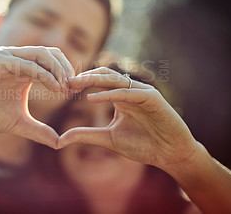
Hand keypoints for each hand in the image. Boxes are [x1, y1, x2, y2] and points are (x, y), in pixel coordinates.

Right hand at [0, 46, 74, 148]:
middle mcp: (18, 60)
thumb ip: (38, 130)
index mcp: (24, 71)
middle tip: (74, 88)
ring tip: (66, 87)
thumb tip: (59, 143)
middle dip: (67, 69)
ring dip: (58, 69)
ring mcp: (7, 59)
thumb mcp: (16, 123)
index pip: (53, 62)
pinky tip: (54, 87)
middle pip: (51, 53)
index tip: (76, 91)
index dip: (67, 74)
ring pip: (41, 54)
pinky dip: (43, 73)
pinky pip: (25, 63)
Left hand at [58, 67, 199, 170]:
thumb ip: (86, 135)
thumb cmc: (142, 145)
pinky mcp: (152, 98)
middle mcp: (130, 91)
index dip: (81, 83)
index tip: (62, 88)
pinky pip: (127, 93)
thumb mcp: (108, 139)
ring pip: (115, 80)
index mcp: (120, 97)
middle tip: (64, 82)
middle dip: (84, 77)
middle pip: (104, 76)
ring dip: (94, 80)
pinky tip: (92, 98)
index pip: (98, 82)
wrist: (170, 155)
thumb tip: (60, 139)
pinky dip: (109, 94)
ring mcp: (142, 92)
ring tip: (74, 84)